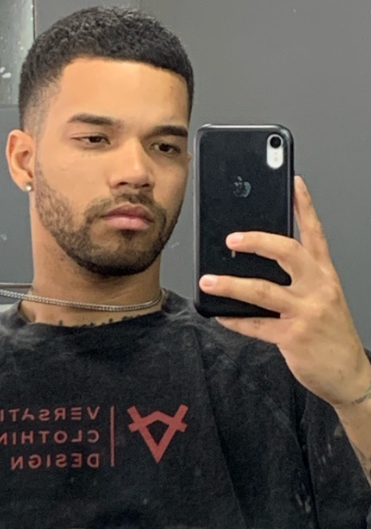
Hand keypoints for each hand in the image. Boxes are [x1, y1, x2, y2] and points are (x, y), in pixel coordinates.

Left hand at [198, 176, 370, 407]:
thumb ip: (298, 278)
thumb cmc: (330, 331)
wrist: (349, 374)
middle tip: (231, 239)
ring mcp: (307, 312)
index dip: (305, 206)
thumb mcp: (323, 297)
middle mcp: (319, 287)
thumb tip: (258, 262)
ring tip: (208, 280)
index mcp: (325, 274)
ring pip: (263, 289)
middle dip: (256, 240)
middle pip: (288, 252)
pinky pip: (256, 324)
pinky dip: (234, 319)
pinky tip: (220, 314)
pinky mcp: (294, 337)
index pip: (315, 232)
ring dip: (231, 284)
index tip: (294, 182)